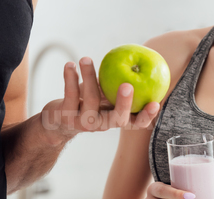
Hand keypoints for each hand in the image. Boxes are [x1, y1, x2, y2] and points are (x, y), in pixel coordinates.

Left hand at [40, 58, 160, 142]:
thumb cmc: (86, 101)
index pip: (135, 122)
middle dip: (124, 104)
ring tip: (86, 59)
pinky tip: (70, 65)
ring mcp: (84, 123)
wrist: (58, 120)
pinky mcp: (66, 119)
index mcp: (115, 119)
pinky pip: (70, 96)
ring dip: (89, 77)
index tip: (155, 103)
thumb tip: (137, 59)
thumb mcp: (104, 92)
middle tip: (128, 85)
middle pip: (118, 119)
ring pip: (91, 101)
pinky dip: (70, 78)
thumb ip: (117, 82)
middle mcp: (102, 124)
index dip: (146, 116)